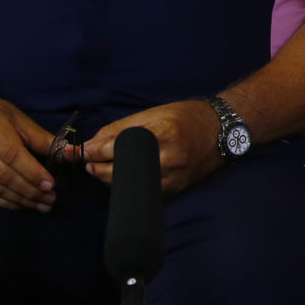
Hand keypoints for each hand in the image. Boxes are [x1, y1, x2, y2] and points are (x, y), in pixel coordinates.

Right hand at [0, 101, 56, 211]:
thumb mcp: (19, 119)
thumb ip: (43, 138)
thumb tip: (72, 153)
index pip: (13, 155)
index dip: (32, 173)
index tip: (50, 185)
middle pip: (4, 175)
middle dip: (30, 191)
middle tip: (50, 199)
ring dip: (20, 200)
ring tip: (41, 205)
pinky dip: (5, 203)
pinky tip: (22, 204)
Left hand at [84, 100, 222, 193]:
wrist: (222, 131)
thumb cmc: (187, 117)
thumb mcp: (155, 113)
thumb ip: (122, 128)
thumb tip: (92, 143)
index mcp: (163, 134)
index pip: (118, 147)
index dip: (95, 151)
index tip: (82, 152)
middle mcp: (170, 158)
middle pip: (120, 170)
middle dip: (98, 167)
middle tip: (88, 163)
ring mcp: (174, 176)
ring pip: (130, 185)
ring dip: (110, 178)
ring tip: (102, 169)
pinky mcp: (176, 189)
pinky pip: (143, 191)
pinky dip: (129, 185)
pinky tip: (123, 177)